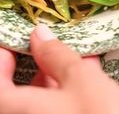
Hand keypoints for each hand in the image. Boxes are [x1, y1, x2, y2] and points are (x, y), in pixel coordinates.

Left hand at [0, 25, 118, 113]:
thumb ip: (57, 56)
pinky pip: (58, 112)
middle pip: (17, 96)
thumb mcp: (83, 80)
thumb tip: (40, 35)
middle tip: (47, 46)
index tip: (15, 43)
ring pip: (40, 105)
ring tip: (74, 58)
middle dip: (33, 67)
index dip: (2, 60)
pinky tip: (88, 77)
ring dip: (53, 80)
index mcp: (20, 113)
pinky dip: (67, 95)